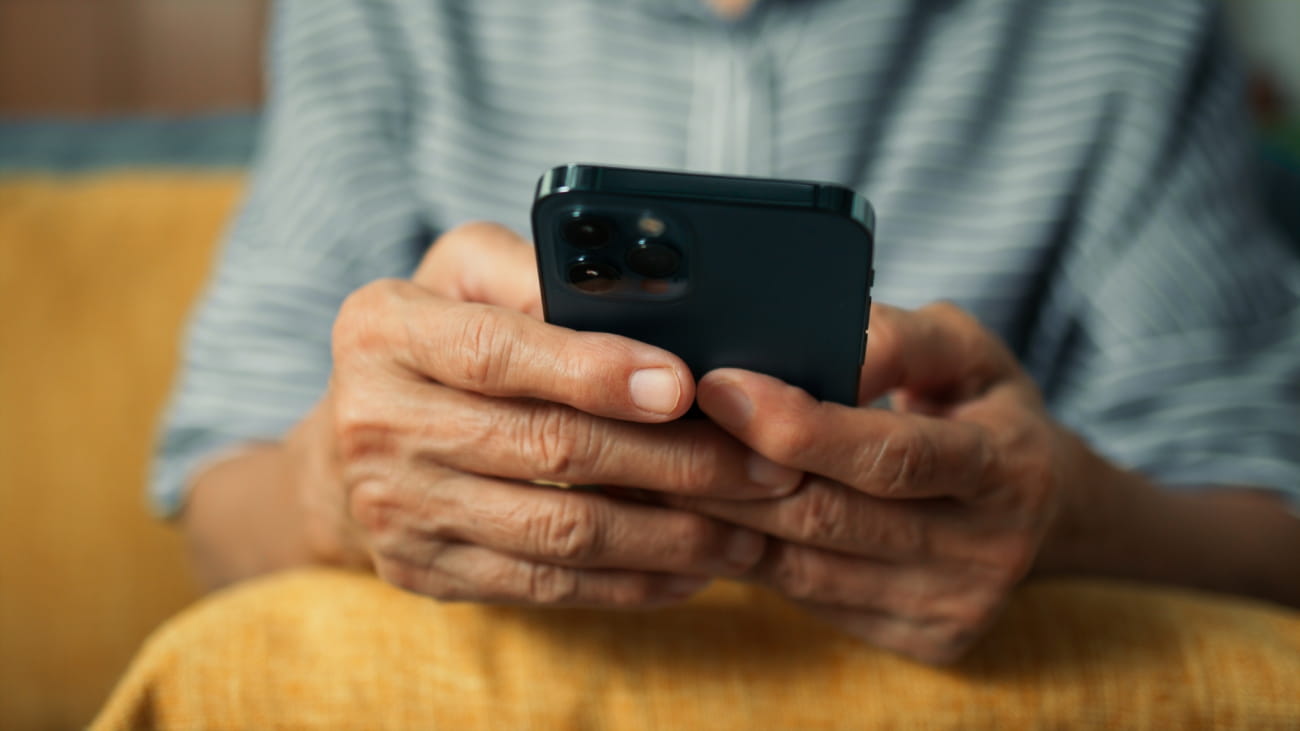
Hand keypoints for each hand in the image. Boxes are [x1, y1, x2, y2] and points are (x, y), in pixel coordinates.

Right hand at [289, 222, 801, 607]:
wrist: (346, 450)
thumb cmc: (436, 340)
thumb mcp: (464, 275)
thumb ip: (535, 271)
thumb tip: (643, 293)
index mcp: (383, 330)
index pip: (498, 353)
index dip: (593, 370)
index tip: (685, 385)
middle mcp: (377, 422)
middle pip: (546, 449)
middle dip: (672, 461)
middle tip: (764, 468)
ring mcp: (394, 508)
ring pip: (556, 531)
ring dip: (668, 536)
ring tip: (748, 531)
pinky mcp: (420, 572)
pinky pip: (543, 586)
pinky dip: (628, 583)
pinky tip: (692, 569)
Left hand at [667, 303, 1087, 662]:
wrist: (1045, 510)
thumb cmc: (981, 408)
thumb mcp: (964, 351)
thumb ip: (897, 339)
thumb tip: (822, 349)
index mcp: (1011, 466)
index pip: (892, 456)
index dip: (802, 426)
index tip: (719, 388)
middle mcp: (989, 550)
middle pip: (832, 516)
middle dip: (731, 471)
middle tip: (650, 430)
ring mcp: (951, 606)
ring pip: (804, 565)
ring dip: (718, 517)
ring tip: (651, 469)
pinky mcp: (919, 640)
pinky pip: (804, 596)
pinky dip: (741, 555)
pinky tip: (693, 517)